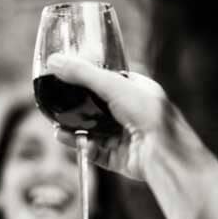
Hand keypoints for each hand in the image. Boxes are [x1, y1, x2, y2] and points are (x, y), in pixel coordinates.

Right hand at [46, 53, 198, 180]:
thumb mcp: (113, 85)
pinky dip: (81, 146)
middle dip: (76, 108)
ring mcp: (125, 136)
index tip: (67, 78)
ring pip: (93, 131)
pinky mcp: (119, 158)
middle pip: (96, 108)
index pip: (108, 81)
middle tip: (57, 104)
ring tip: (57, 126)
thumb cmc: (149, 114)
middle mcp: (133, 113)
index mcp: (137, 91)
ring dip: (73, 128)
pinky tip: (68, 140)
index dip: (87, 79)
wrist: (163, 154)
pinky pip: (94, 151)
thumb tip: (54, 61)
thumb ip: (82, 74)